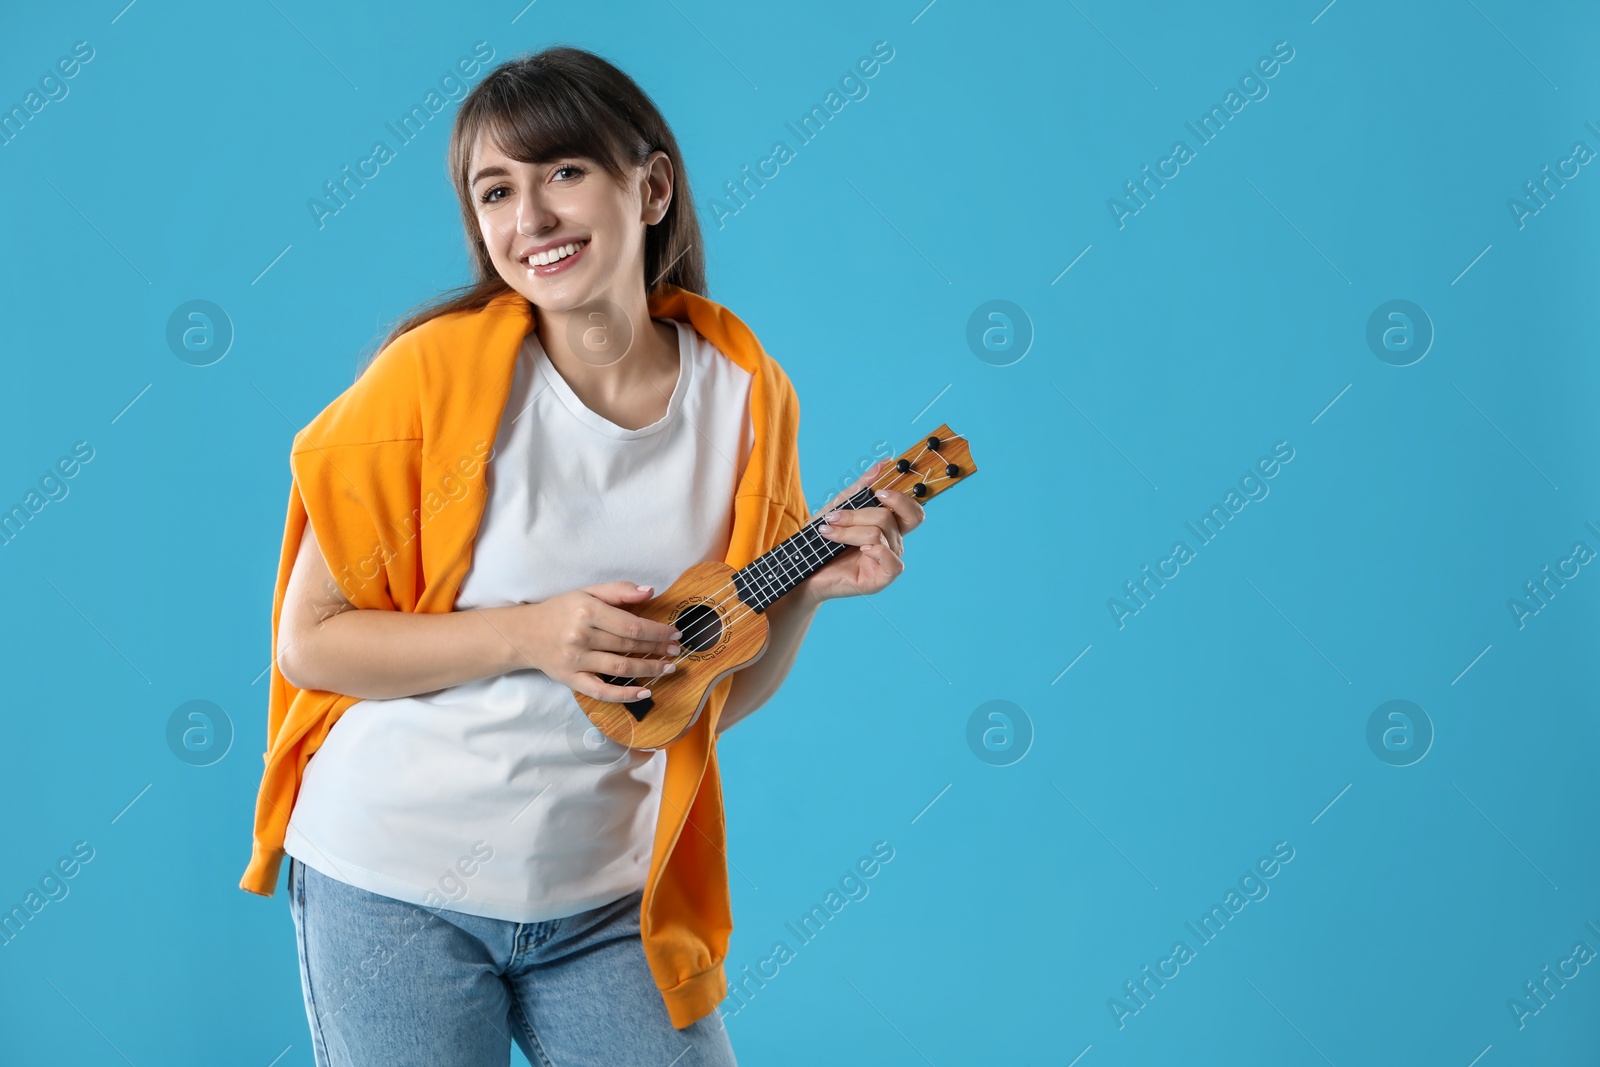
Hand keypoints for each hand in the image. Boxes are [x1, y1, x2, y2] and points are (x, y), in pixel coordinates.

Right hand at [504, 580, 682, 701]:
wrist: (525, 634)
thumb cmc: (561, 610)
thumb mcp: (587, 592)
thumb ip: (618, 591)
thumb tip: (650, 592)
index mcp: (587, 611)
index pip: (631, 624)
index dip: (657, 631)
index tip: (674, 633)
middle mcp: (581, 636)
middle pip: (629, 646)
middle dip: (657, 649)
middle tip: (676, 650)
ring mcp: (576, 661)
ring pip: (620, 668)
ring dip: (649, 669)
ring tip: (668, 668)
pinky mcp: (571, 680)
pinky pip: (602, 691)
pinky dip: (625, 695)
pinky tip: (645, 693)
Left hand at [805, 458, 924, 602]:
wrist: (801, 568)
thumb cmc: (820, 540)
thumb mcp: (839, 506)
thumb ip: (862, 487)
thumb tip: (885, 463)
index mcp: (887, 527)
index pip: (912, 511)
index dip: (902, 498)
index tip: (879, 491)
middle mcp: (891, 544)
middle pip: (892, 518)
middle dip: (860, 514)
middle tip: (835, 516)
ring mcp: (887, 562)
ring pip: (879, 534)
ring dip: (849, 531)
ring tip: (827, 533)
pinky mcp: (881, 580)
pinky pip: (892, 561)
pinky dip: (876, 551)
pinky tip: (859, 551)